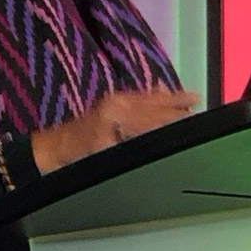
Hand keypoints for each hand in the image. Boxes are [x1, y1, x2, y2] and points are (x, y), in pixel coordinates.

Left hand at [30, 89, 199, 172]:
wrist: (49, 152)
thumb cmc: (75, 160)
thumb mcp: (106, 157)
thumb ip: (134, 146)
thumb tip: (158, 139)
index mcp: (118, 114)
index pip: (155, 118)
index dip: (176, 119)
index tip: (195, 119)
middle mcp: (117, 102)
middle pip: (154, 106)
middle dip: (178, 106)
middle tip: (200, 105)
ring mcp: (112, 101)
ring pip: (148, 98)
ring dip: (170, 98)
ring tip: (192, 97)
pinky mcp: (108, 103)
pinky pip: (137, 96)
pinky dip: (153, 94)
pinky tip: (163, 90)